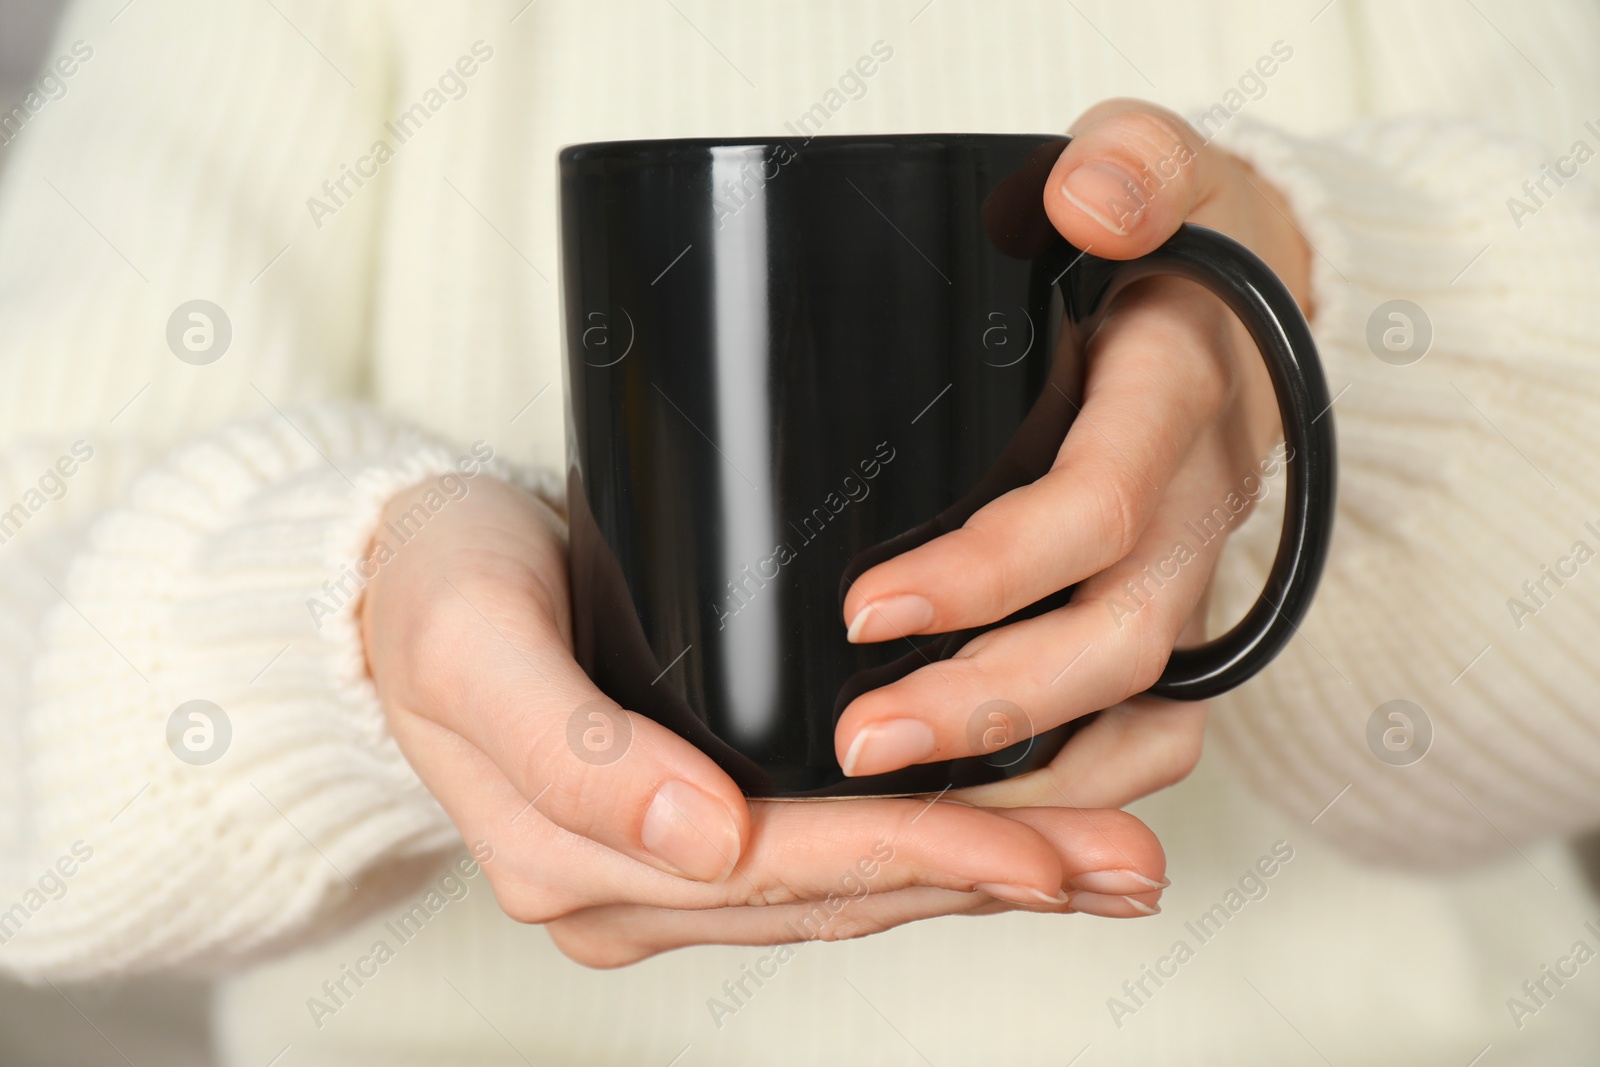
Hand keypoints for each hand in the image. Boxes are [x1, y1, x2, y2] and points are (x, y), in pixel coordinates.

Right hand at [360, 474, 1168, 968]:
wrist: (393, 587)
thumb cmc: (430, 592)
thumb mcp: (472, 645)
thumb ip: (571, 747)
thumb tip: (704, 840)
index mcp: (580, 860)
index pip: (787, 870)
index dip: (922, 859)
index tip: (1047, 851)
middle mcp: (634, 889)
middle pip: (841, 892)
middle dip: (990, 879)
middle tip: (1131, 863)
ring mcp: (663, 872)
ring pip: (848, 888)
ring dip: (985, 877)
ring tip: (1115, 863)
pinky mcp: (691, 835)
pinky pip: (824, 859)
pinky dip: (928, 851)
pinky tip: (1017, 840)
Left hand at [835, 99, 1312, 808]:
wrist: (1254, 307)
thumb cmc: (1182, 244)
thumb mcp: (1163, 165)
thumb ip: (1134, 165)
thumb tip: (1092, 198)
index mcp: (1175, 403)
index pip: (1093, 511)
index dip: (988, 573)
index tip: (862, 610)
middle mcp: (1196, 510)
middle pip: (1114, 642)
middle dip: (989, 707)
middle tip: (857, 747)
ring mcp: (1193, 573)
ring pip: (1141, 710)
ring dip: (1032, 773)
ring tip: (907, 818)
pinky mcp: (1172, 612)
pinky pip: (1149, 726)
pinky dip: (1079, 780)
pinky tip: (981, 814)